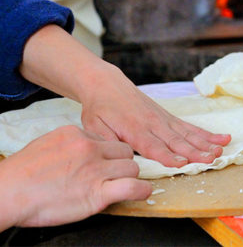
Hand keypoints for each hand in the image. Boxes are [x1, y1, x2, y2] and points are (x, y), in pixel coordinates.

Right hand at [0, 125, 150, 230]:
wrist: (8, 192)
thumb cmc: (23, 172)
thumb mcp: (49, 142)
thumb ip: (72, 142)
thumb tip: (86, 145)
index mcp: (79, 135)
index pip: (108, 140)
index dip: (110, 153)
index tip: (108, 161)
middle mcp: (91, 149)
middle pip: (124, 151)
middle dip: (123, 162)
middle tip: (116, 173)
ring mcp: (95, 170)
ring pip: (131, 168)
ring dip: (130, 176)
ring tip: (125, 184)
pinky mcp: (97, 194)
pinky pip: (131, 187)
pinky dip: (140, 190)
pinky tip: (142, 192)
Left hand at [79, 62, 230, 167]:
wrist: (107, 84)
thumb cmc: (100, 108)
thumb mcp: (95, 127)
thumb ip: (108, 143)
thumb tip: (120, 159)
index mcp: (134, 129)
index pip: (153, 146)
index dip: (168, 156)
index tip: (182, 163)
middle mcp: (153, 123)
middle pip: (177, 140)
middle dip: (195, 151)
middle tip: (211, 159)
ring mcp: (163, 119)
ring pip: (187, 133)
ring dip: (205, 142)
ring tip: (220, 150)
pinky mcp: (168, 116)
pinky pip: (189, 126)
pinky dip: (205, 133)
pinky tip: (220, 138)